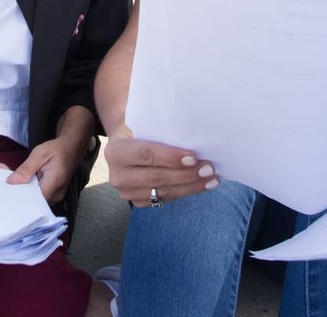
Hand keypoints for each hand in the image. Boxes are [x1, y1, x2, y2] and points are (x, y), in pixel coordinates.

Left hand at [6, 137, 81, 202]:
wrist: (71, 149)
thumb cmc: (57, 149)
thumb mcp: (40, 153)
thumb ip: (26, 168)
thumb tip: (11, 181)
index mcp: (54, 183)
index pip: (33, 199)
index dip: (18, 195)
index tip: (5, 186)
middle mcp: (55, 195)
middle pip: (32, 200)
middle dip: (16, 190)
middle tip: (2, 179)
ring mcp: (54, 197)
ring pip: (33, 199)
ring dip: (21, 188)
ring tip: (7, 176)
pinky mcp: (51, 195)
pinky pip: (36, 195)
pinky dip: (27, 188)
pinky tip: (19, 179)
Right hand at [103, 125, 218, 206]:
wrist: (125, 144)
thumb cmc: (139, 130)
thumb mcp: (143, 125)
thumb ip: (160, 131)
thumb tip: (193, 136)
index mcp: (115, 151)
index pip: (146, 155)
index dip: (171, 157)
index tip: (194, 156)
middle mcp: (117, 176)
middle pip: (157, 177)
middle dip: (186, 174)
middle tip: (208, 168)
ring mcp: (127, 192)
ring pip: (164, 191)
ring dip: (191, 186)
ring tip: (212, 178)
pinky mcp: (138, 202)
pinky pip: (166, 199)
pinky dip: (187, 191)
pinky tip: (202, 185)